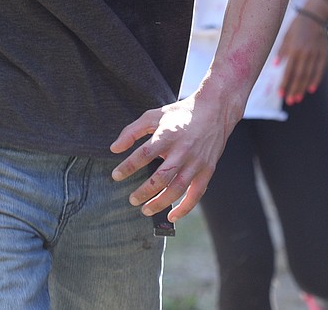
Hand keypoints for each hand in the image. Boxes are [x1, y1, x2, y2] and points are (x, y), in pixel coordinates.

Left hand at [109, 96, 229, 221]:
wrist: (214, 111)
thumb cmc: (179, 114)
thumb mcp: (153, 116)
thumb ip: (132, 131)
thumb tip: (114, 149)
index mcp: (167, 135)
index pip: (144, 153)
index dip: (128, 166)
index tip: (116, 176)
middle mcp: (182, 150)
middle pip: (161, 177)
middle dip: (144, 191)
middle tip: (131, 200)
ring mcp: (196, 162)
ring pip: (177, 189)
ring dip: (160, 203)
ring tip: (145, 209)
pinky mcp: (207, 170)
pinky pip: (196, 194)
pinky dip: (185, 208)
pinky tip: (172, 216)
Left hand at [276, 9, 327, 105]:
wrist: (315, 16)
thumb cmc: (297, 26)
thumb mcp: (286, 36)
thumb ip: (281, 51)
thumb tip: (276, 65)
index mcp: (294, 50)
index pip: (288, 71)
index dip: (284, 84)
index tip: (280, 94)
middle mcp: (305, 54)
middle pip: (299, 76)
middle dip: (294, 89)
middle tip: (290, 101)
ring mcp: (315, 55)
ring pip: (309, 75)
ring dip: (303, 88)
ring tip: (298, 98)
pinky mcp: (323, 54)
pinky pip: (319, 70)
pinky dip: (315, 80)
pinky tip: (311, 89)